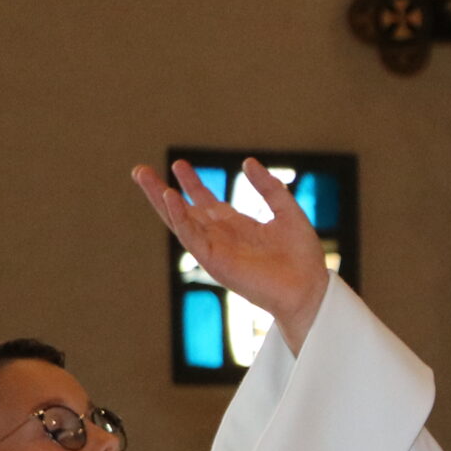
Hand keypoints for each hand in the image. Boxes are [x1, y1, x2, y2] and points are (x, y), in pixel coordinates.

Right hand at [131, 158, 328, 348]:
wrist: (310, 289)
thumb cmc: (303, 258)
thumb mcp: (287, 212)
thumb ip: (269, 188)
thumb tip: (248, 162)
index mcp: (237, 227)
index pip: (206, 202)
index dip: (191, 183)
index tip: (178, 165)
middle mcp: (222, 237)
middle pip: (184, 209)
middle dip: (161, 190)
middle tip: (140, 170)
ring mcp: (215, 249)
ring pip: (179, 221)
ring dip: (160, 199)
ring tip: (144, 177)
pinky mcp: (214, 262)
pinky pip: (191, 237)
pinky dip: (178, 217)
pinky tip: (169, 197)